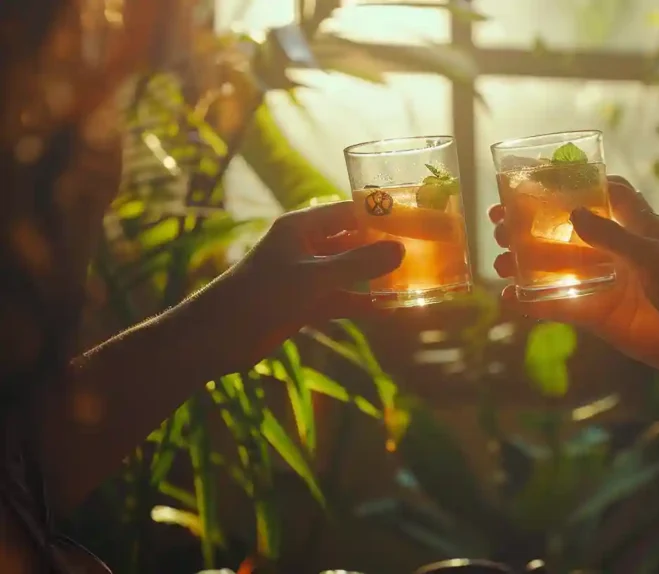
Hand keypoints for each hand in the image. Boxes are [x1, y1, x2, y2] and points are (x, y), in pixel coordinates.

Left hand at [207, 200, 402, 368]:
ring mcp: (305, 276)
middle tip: (421, 249)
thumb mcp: (314, 277)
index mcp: (301, 227)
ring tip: (412, 278)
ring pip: (349, 272)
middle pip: (352, 240)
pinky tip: (390, 309)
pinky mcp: (304, 303)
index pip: (348, 211)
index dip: (379, 213)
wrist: (218, 335)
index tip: (413, 216)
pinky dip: (362, 303)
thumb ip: (358, 264)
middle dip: (382, 246)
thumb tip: (400, 250)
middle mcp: (305, 247)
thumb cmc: (261, 294)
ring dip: (375, 276)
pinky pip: (341, 299)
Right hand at [491, 177, 658, 376]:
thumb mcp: (652, 255)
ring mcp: (602, 282)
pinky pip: (557, 305)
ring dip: (525, 262)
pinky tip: (508, 297)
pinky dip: (533, 302)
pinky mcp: (596, 313)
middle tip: (499, 222)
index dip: (576, 181)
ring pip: (555, 267)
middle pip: (565, 229)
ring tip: (498, 260)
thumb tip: (571, 212)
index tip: (539, 176)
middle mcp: (613, 250)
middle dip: (531, 224)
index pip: (604, 193)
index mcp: (635, 226)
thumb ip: (612, 236)